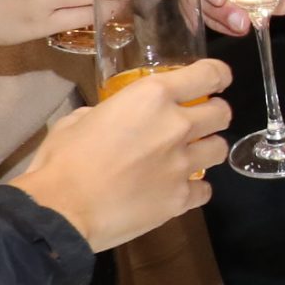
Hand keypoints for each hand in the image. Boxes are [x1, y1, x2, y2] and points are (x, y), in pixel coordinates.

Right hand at [9, 55, 234, 246]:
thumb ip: (107, 112)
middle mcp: (176, 126)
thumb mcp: (80, 118)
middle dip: (215, 114)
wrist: (61, 210)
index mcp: (152, 97)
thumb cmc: (63, 159)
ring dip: (208, 149)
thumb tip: (111, 118)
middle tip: (200, 121)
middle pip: (222, 113)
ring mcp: (183, 165)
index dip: (218, 76)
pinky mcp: (181, 199)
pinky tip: (177, 190)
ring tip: (190, 156)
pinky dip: (194, 189)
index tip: (217, 81)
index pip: (208, 75)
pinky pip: (204, 190)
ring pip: (220, 150)